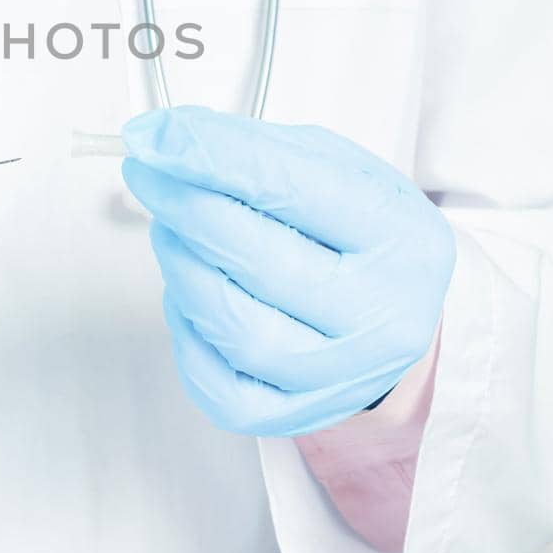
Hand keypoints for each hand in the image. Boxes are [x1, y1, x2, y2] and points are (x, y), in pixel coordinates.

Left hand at [123, 107, 453, 436]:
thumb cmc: (360, 238)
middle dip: (186, 208)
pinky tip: (190, 295)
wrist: (399, 317)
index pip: (291, 189)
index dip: (210, 158)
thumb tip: (166, 138)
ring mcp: (341, 376)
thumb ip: (254, 148)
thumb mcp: (333, 169)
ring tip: (172, 230)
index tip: (154, 137)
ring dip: (182, 267)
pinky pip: (217, 383)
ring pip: (234, 327)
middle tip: (151, 176)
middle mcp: (382, 316)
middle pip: (258, 260)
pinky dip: (185, 332)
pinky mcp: (296, 415)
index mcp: (401, 239)